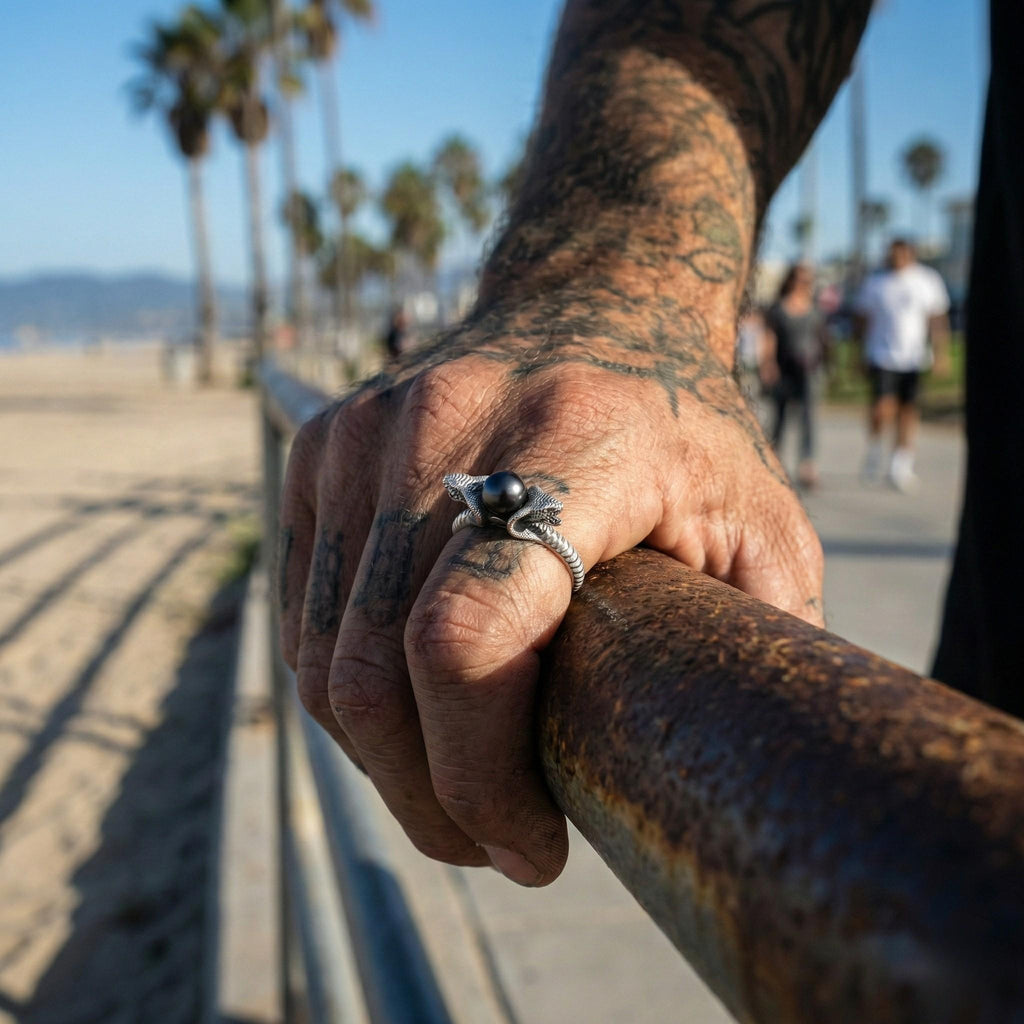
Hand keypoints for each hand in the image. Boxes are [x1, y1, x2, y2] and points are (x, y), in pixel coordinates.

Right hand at [277, 297, 823, 885]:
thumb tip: (744, 779)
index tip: (530, 844)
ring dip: (381, 757)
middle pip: (376, 668)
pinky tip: (415, 714)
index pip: (467, 636)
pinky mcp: (321, 445)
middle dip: (426, 795)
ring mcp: (366, 429)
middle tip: (491, 843)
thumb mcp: (763, 524)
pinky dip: (348, 690)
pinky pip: (305, 612)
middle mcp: (448, 420)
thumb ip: (759, 639)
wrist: (593, 301)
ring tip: (455, 790)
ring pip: (325, 655)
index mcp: (578, 438)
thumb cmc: (684, 428)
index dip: (478, 776)